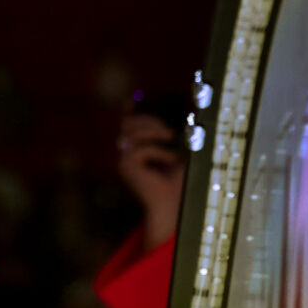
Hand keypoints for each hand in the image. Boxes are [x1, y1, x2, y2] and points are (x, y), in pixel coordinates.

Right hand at [117, 113, 183, 249]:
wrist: (172, 205)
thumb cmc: (177, 182)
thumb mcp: (177, 154)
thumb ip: (172, 139)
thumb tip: (184, 117)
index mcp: (133, 150)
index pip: (127, 123)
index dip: (131, 111)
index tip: (140, 102)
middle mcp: (124, 154)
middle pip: (128, 124)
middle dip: (148, 121)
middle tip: (168, 130)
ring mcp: (123, 161)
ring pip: (132, 133)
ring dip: (153, 131)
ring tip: (170, 137)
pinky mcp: (127, 168)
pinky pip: (141, 149)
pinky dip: (159, 152)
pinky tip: (170, 161)